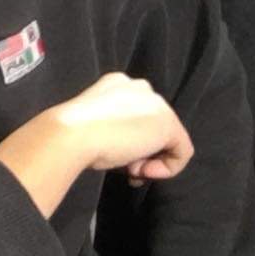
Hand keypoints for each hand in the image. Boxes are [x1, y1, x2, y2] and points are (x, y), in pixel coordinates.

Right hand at [50, 73, 192, 181]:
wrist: (73, 134)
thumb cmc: (75, 134)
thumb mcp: (96, 127)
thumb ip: (116, 130)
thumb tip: (132, 155)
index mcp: (118, 84)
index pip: (136, 116)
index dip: (130, 143)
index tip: (118, 160)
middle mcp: (140, 88)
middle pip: (153, 128)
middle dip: (142, 154)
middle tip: (126, 170)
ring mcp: (156, 104)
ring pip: (167, 140)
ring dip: (149, 161)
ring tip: (130, 170)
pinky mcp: (168, 124)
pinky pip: (181, 152)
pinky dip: (166, 169)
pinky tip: (144, 171)